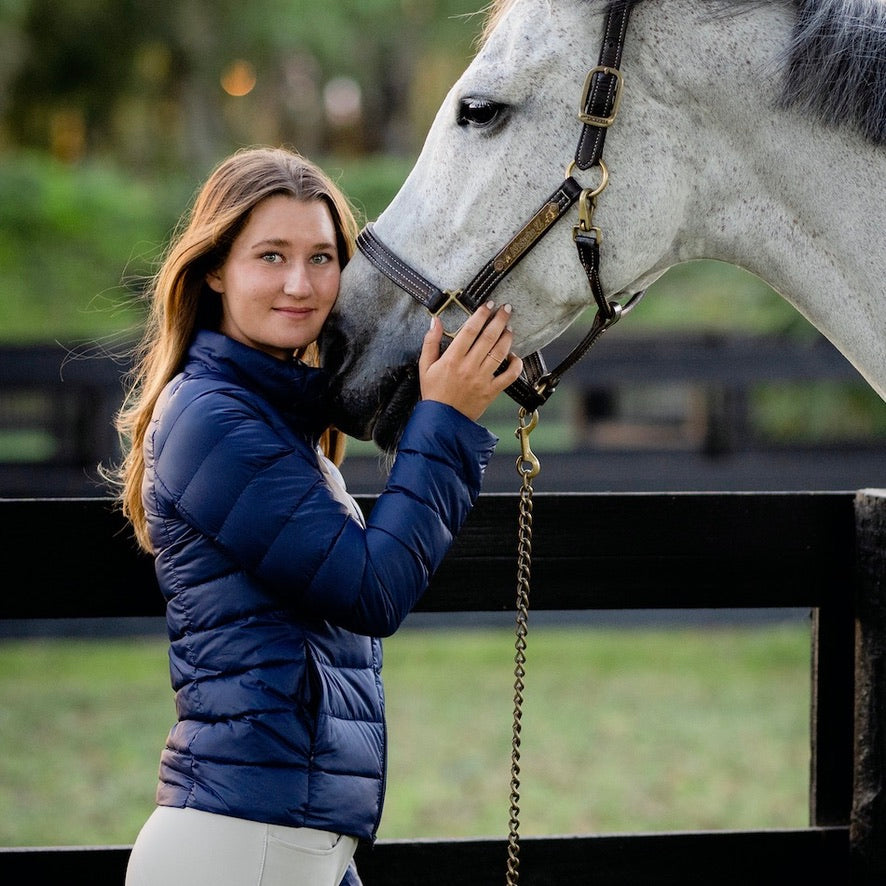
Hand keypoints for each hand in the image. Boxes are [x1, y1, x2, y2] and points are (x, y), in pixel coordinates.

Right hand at [418, 301, 523, 421]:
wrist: (442, 421)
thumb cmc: (433, 393)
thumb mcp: (425, 366)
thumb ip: (430, 342)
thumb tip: (436, 321)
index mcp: (452, 359)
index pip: (470, 330)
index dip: (480, 315)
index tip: (487, 305)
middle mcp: (469, 366)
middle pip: (488, 337)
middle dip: (499, 320)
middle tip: (506, 309)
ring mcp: (482, 379)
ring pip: (499, 353)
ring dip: (507, 337)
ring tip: (509, 328)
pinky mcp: (491, 391)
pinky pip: (509, 376)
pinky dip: (516, 365)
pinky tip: (515, 357)